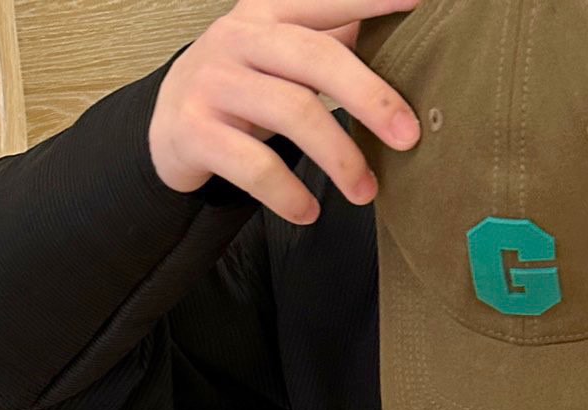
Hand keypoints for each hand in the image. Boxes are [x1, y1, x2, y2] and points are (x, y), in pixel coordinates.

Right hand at [149, 0, 423, 223]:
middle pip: (315, 58)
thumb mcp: (280, 57)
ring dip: (338, 156)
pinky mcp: (194, 131)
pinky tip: (309, 211)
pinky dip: (288, 193)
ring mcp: (213, 82)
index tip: (420, 1)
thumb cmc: (242, 89)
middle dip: (369, 97)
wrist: (167, 126)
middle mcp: (239, 38)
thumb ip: (331, 45)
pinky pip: (254, 165)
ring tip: (365, 191)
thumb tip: (405, 46)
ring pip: (291, 111)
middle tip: (408, 137)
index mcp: (267, 12)